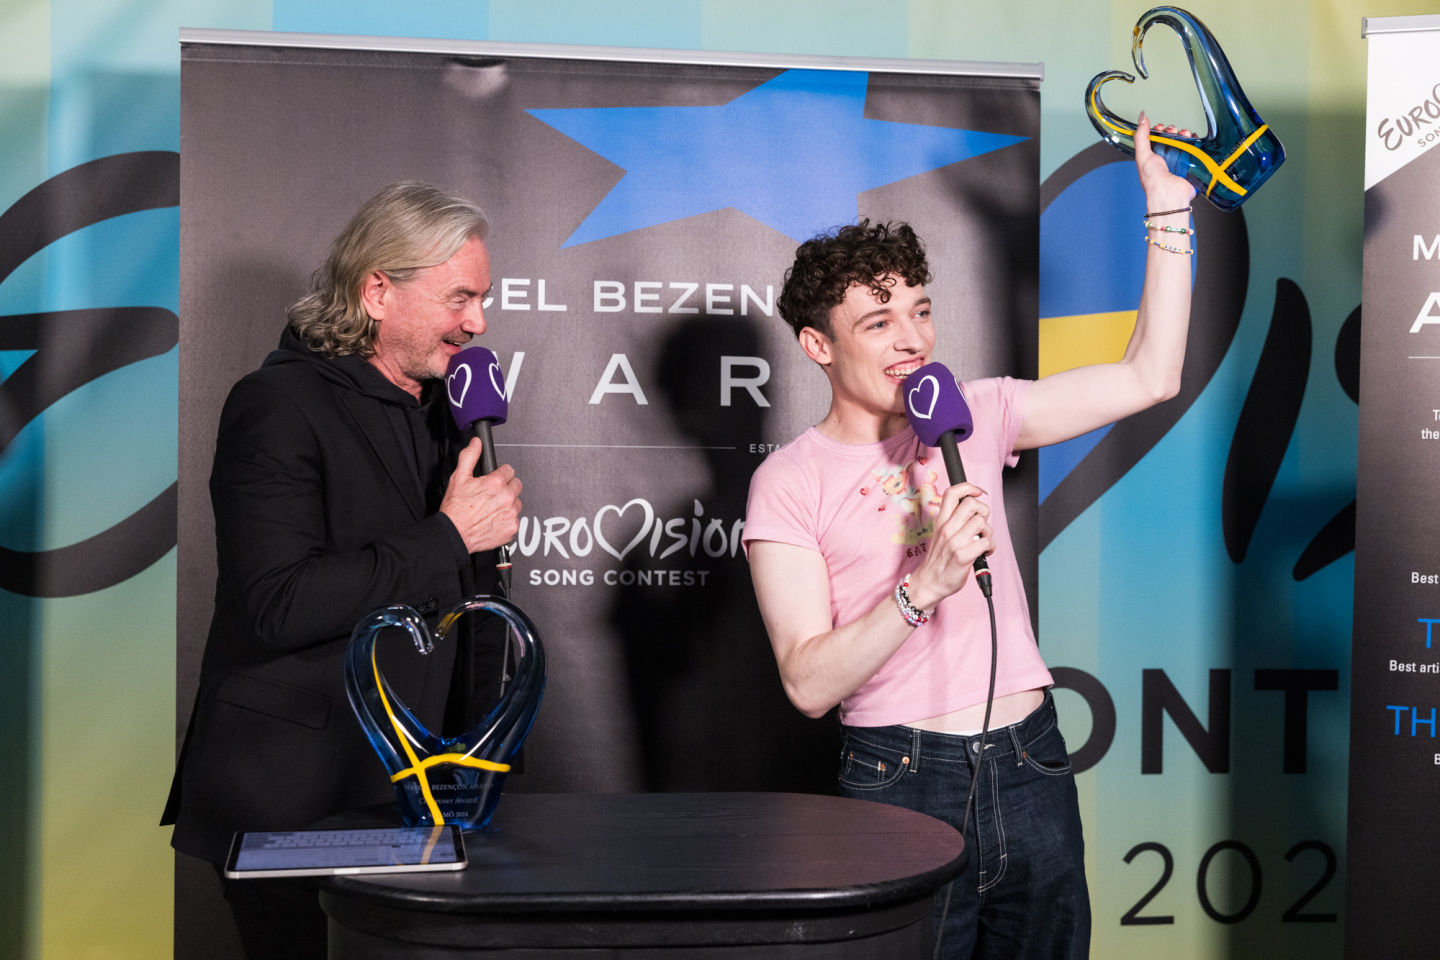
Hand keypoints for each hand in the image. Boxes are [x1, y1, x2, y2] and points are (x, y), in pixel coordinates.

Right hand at [439, 438, 522, 553]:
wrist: (454, 533)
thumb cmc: (456, 509)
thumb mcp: (458, 478)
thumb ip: (470, 456)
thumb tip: (476, 443)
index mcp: (495, 483)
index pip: (509, 470)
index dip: (500, 474)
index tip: (494, 480)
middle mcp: (506, 498)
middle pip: (516, 486)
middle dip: (506, 488)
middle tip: (492, 495)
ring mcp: (510, 514)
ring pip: (517, 503)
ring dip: (508, 504)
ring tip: (491, 508)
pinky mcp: (511, 528)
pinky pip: (514, 520)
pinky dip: (506, 520)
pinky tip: (493, 520)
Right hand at [905, 482, 993, 611]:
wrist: (929, 583)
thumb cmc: (937, 560)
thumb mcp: (939, 534)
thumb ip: (953, 521)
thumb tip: (972, 511)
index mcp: (941, 521)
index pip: (952, 493)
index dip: (968, 487)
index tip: (977, 493)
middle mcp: (947, 529)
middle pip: (972, 504)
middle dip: (983, 511)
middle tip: (980, 524)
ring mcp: (955, 542)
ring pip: (982, 522)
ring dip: (988, 532)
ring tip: (982, 540)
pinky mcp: (963, 556)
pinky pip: (987, 542)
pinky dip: (991, 547)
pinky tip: (985, 552)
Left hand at [1135, 113, 1197, 211]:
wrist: (1169, 193)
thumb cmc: (1153, 179)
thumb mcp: (1143, 155)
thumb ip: (1141, 137)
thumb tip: (1141, 119)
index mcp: (1152, 157)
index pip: (1156, 138)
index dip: (1158, 130)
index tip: (1160, 127)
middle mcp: (1165, 159)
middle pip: (1171, 138)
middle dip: (1173, 131)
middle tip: (1172, 131)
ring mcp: (1178, 161)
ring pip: (1183, 142)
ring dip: (1184, 134)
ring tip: (1184, 133)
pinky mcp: (1190, 163)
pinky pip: (1194, 149)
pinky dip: (1194, 141)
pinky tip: (1193, 138)